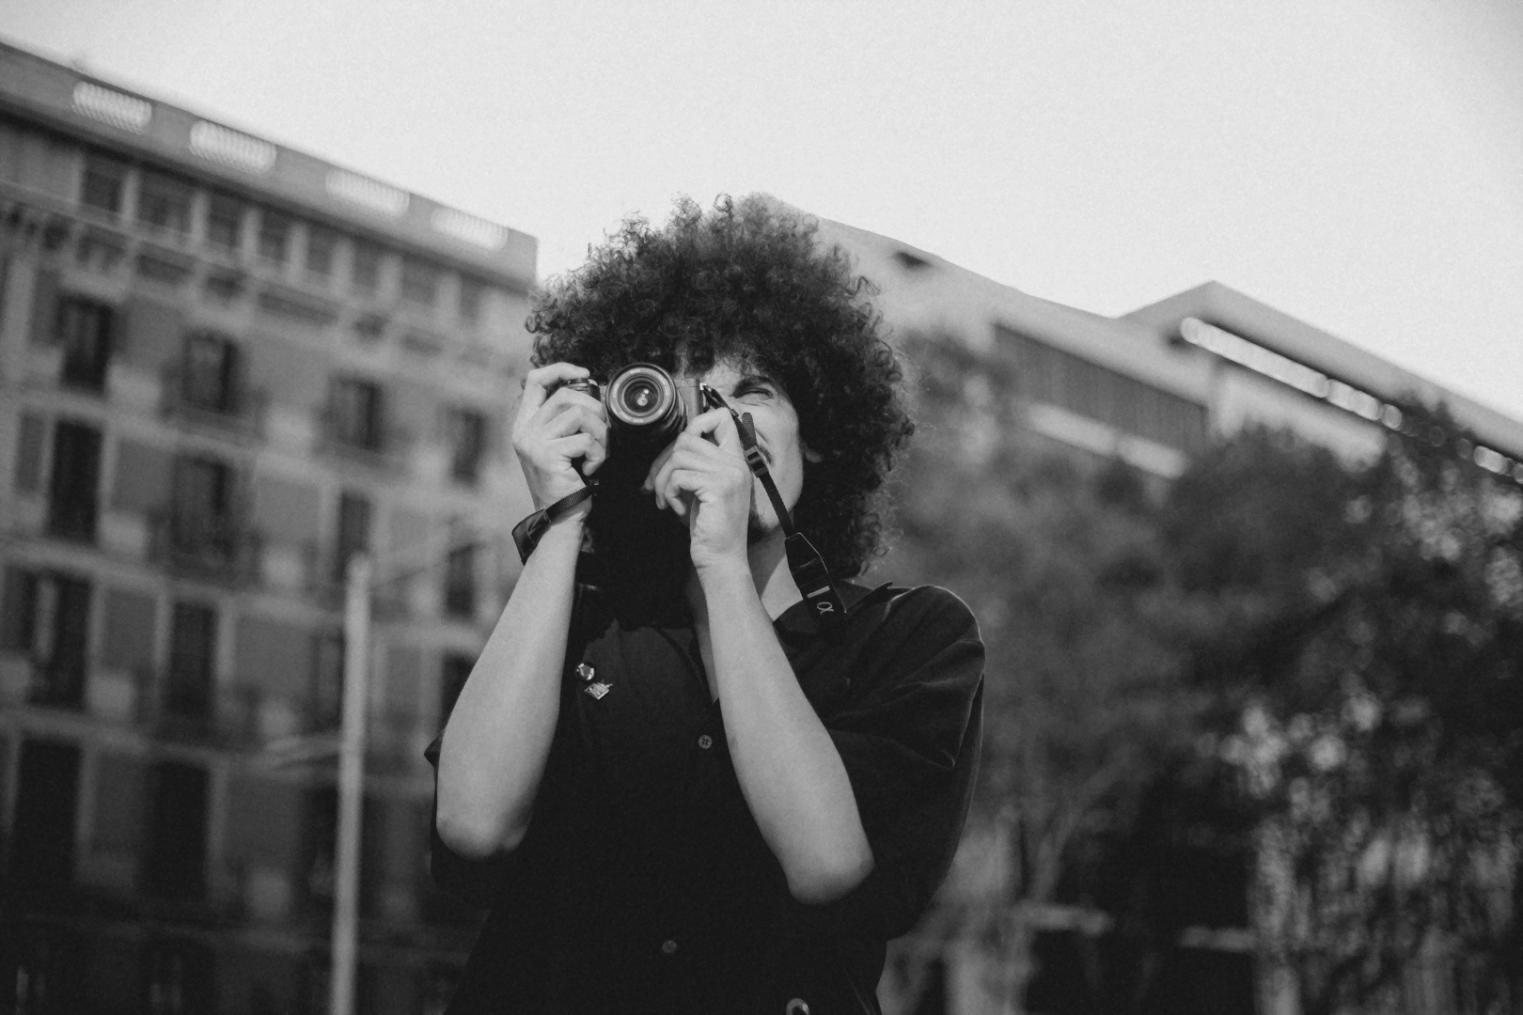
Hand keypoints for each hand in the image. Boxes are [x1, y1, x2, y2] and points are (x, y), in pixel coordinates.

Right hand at [511, 363, 606, 509]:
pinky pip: (585, 439)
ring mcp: (533, 442)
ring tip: (598, 453)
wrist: (561, 517)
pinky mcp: (546, 455)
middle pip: (565, 395)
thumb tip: (593, 387)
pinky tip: (591, 469)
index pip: (534, 380)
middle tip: (603, 433)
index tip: (585, 373)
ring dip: (600, 434)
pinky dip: (598, 454)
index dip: (560, 369)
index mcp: (525, 423)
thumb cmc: (568, 481)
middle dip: (594, 409)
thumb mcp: (562, 444)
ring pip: (578, 414)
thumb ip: (566, 418)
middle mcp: (524, 430)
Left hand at [647, 407, 752, 570]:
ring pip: (680, 456)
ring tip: (667, 500)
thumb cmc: (709, 527)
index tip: (679, 447)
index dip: (696, 422)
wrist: (721, 558)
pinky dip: (670, 493)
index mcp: (735, 461)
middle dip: (665, 461)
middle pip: (688, 437)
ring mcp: (729, 474)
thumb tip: (673, 445)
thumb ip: (697, 464)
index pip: (722, 418)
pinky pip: (679, 476)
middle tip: (658, 485)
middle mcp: (736, 464)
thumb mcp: (704, 488)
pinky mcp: (718, 487)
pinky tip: (677, 509)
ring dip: (664, 480)